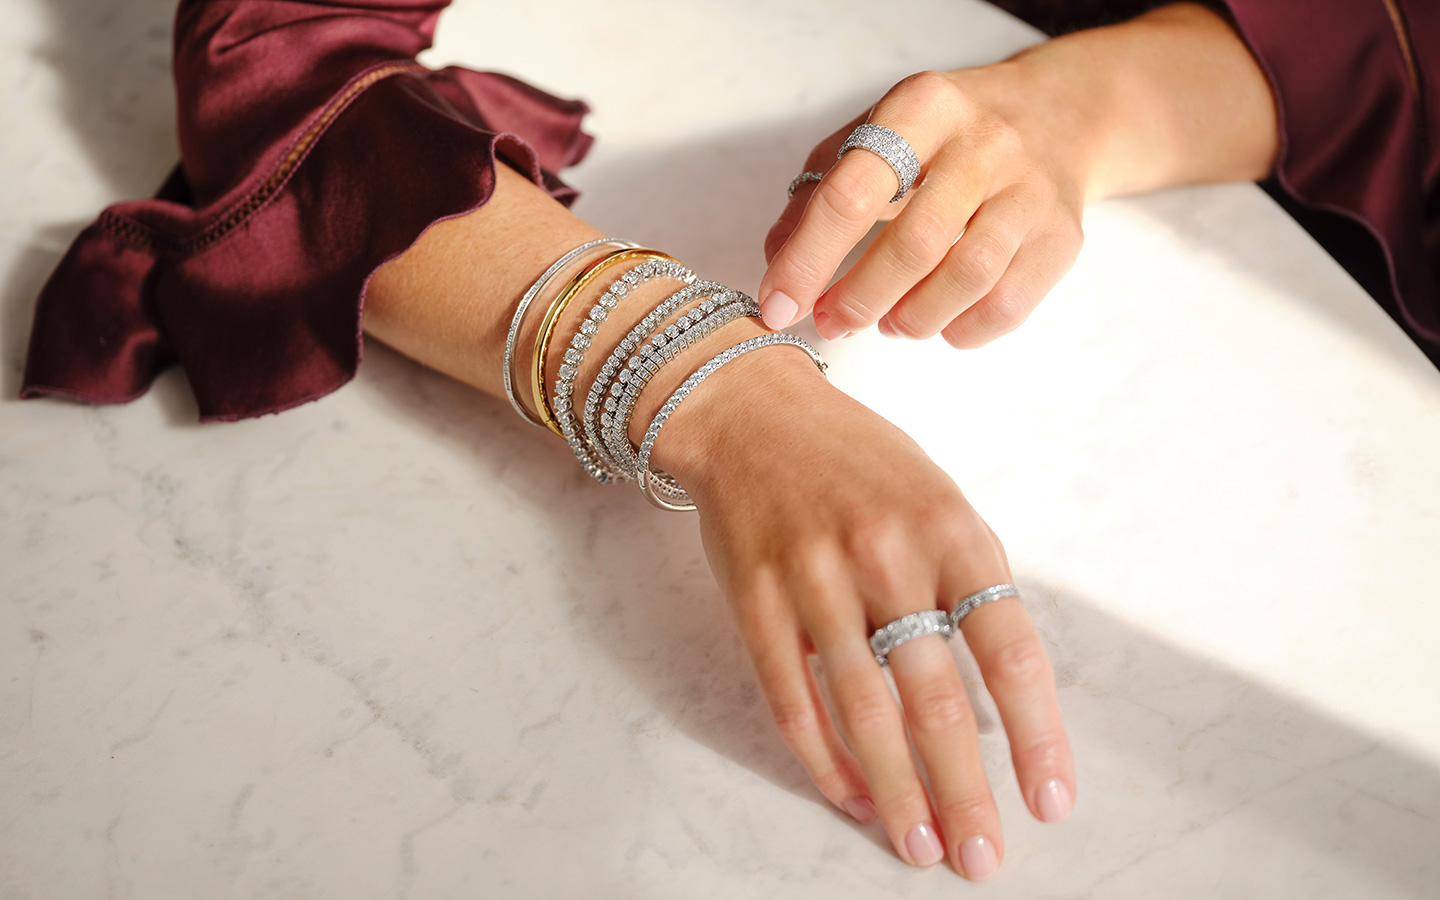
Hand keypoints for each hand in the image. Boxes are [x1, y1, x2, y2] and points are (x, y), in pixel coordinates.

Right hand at [654, 351, 1075, 879]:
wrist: (750, 413)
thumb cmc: (858, 461)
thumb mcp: (937, 497)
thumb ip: (969, 582)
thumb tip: (1004, 692)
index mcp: (950, 529)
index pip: (1007, 647)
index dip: (1034, 732)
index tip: (1050, 800)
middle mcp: (886, 556)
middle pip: (936, 696)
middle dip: (964, 789)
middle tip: (982, 858)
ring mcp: (815, 580)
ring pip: (862, 710)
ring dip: (895, 789)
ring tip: (919, 845)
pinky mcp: (757, 602)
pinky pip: (792, 700)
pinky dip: (824, 758)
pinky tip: (852, 795)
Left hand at [760, 62, 1087, 346]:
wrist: (1056, 115)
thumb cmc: (943, 136)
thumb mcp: (872, 136)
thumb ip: (816, 194)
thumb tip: (776, 262)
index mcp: (920, 108)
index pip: (852, 193)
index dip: (807, 260)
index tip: (777, 305)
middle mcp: (982, 143)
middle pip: (914, 244)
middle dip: (859, 299)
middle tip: (832, 322)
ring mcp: (1029, 190)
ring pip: (967, 278)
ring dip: (912, 319)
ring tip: (888, 323)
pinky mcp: (1061, 236)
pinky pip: (1007, 305)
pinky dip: (962, 330)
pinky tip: (938, 323)